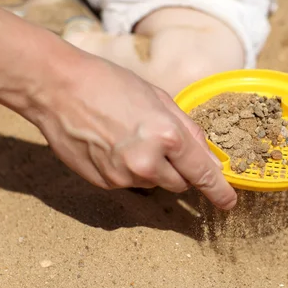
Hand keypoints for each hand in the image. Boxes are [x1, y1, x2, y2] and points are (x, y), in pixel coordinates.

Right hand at [28, 55, 236, 209]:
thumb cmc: (111, 85)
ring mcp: (123, 177)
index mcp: (167, 137)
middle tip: (163, 142)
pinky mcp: (104, 183)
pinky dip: (130, 170)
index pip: (202, 174)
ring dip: (154, 169)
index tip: (229, 203)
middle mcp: (147, 163)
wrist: (58, 89)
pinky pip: (130, 183)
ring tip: (130, 137)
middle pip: (181, 183)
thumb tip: (210, 159)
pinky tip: (113, 145)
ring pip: (155, 183)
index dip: (219, 191)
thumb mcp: (160, 99)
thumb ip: (189, 131)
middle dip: (180, 168)